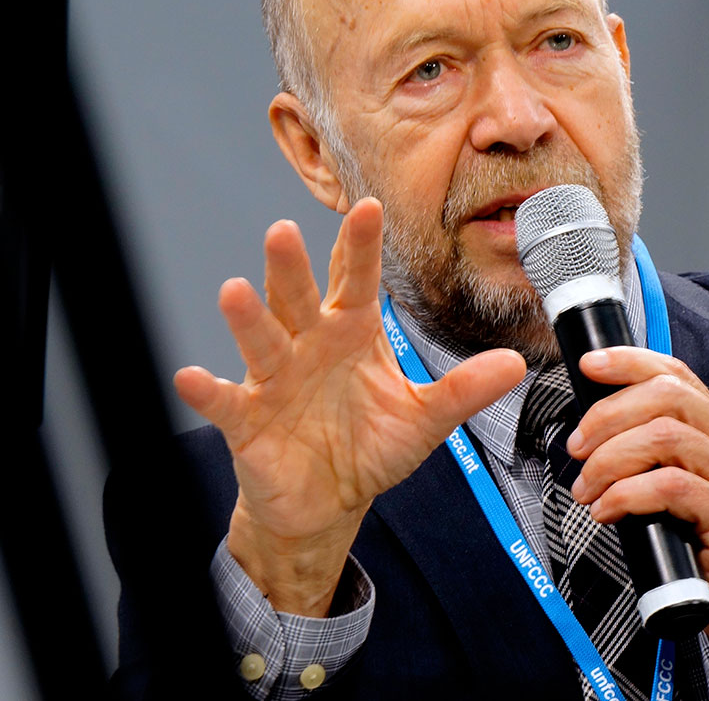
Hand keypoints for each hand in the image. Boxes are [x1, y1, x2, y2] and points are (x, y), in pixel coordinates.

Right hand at [174, 198, 525, 615]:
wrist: (327, 501)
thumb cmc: (369, 447)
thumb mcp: (425, 419)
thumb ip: (465, 389)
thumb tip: (517, 364)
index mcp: (352, 334)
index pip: (358, 280)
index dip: (361, 246)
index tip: (368, 207)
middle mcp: (310, 345)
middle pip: (300, 298)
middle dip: (291, 268)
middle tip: (284, 232)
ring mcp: (275, 380)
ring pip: (261, 340)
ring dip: (247, 318)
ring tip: (233, 290)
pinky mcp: (248, 420)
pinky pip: (226, 402)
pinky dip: (208, 391)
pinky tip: (191, 377)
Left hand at [565, 347, 708, 666]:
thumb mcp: (692, 485)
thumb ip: (658, 456)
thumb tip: (595, 438)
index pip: (674, 374)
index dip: (628, 362)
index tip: (588, 365)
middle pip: (665, 395)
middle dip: (608, 414)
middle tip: (577, 447)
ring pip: (664, 436)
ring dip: (610, 459)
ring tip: (587, 488)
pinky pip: (670, 487)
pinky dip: (627, 495)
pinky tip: (607, 511)